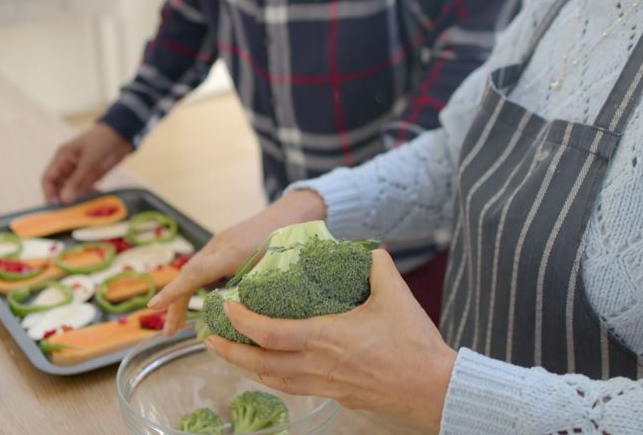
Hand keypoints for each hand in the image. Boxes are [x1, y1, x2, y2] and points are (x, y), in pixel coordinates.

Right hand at [42, 123, 131, 204]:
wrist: (122, 134)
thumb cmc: (102, 142)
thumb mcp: (89, 161)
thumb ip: (77, 181)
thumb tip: (64, 200)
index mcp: (62, 158)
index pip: (48, 179)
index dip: (49, 194)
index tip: (55, 208)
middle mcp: (68, 166)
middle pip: (59, 187)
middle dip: (64, 199)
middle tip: (71, 213)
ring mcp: (80, 171)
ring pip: (73, 190)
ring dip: (78, 198)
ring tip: (85, 206)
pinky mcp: (91, 175)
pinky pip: (85, 188)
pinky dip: (89, 194)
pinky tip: (97, 196)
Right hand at [147, 190, 326, 335]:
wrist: (293, 213)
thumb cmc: (288, 239)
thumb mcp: (277, 269)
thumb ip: (258, 293)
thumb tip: (244, 322)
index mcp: (232, 251)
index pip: (196, 273)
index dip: (175, 291)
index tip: (154, 306)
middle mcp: (220, 245)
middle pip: (189, 274)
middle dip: (174, 303)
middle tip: (168, 332)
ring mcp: (220, 244)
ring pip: (194, 272)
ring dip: (183, 298)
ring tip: (176, 326)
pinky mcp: (223, 247)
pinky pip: (203, 269)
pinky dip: (195, 288)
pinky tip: (198, 307)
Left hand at [205, 250, 456, 428]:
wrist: (433, 388)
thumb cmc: (414, 345)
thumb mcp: (395, 294)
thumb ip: (376, 264)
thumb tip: (368, 247)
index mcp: (326, 337)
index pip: (268, 333)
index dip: (241, 321)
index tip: (226, 307)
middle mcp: (318, 365)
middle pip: (260, 364)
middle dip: (230, 352)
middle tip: (209, 338)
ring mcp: (325, 384)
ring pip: (274, 381)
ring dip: (247, 368)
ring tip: (230, 355)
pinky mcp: (336, 395)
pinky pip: (294, 388)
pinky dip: (273, 379)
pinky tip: (269, 372)